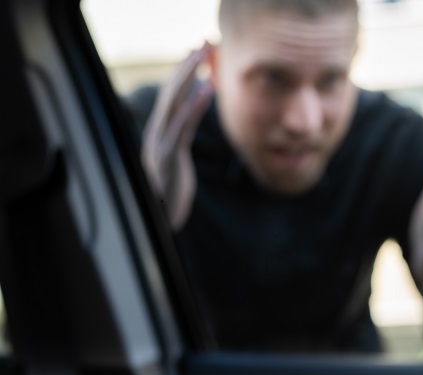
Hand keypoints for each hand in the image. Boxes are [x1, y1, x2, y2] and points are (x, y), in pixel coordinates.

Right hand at [142, 43, 213, 230]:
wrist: (160, 222)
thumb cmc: (168, 194)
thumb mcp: (175, 164)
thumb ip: (176, 142)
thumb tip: (182, 127)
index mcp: (158, 135)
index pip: (171, 98)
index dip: (182, 75)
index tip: (195, 55)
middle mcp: (156, 135)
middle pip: (170, 93)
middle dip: (186, 67)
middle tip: (201, 45)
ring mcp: (160, 145)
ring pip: (174, 103)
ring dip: (189, 78)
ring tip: (204, 58)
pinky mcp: (169, 157)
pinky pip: (182, 126)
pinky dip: (194, 106)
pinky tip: (206, 89)